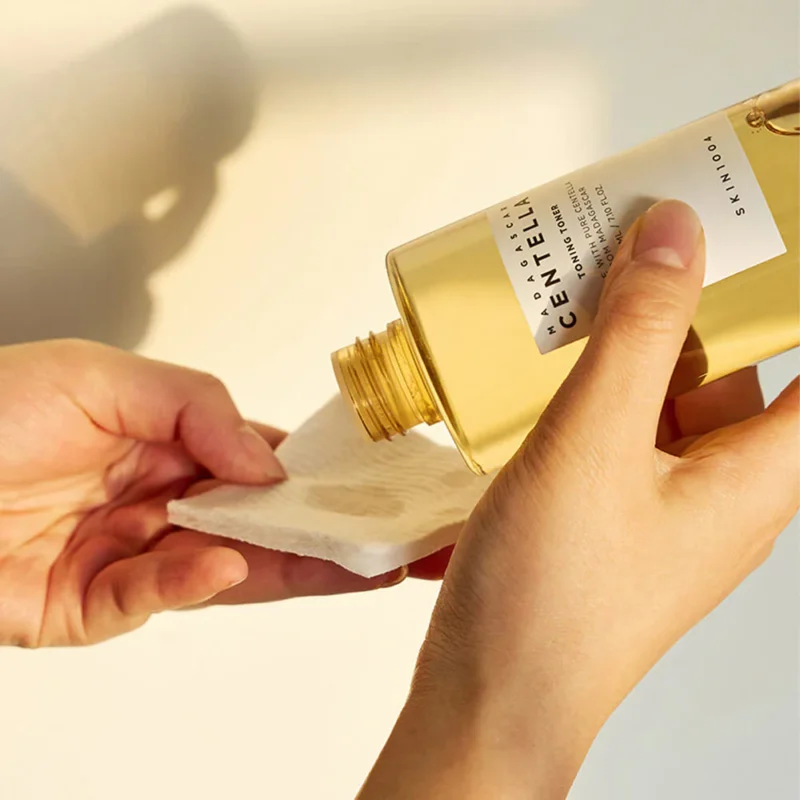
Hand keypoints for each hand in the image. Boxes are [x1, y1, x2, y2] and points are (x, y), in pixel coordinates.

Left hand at [0, 341, 417, 646]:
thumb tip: (267, 462)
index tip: (370, 486)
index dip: (317, 476)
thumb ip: (198, 407)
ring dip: (288, 568)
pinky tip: (221, 561)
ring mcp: (133, 556)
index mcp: (170, 444)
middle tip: (390, 546)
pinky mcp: (95, 608)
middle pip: (261, 524)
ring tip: (349, 565)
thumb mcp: (105, 377)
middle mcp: (161, 502)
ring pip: (228, 568)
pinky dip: (193, 580)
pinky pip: (157, 596)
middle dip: (326, 537)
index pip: (262, 464)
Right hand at [360, 200, 798, 797]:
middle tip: (641, 235)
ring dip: (628, 343)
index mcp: (752, 478)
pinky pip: (617, 430)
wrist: (488, 696)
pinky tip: (546, 361)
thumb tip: (676, 234)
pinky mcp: (609, 514)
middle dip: (687, 302)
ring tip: (581, 284)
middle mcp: (718, 491)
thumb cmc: (550, 592)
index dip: (793, 298)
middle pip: (728, 371)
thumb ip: (638, 333)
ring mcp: (660, 504)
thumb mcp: (594, 442)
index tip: (760, 232)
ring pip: (663, 398)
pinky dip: (592, 387)